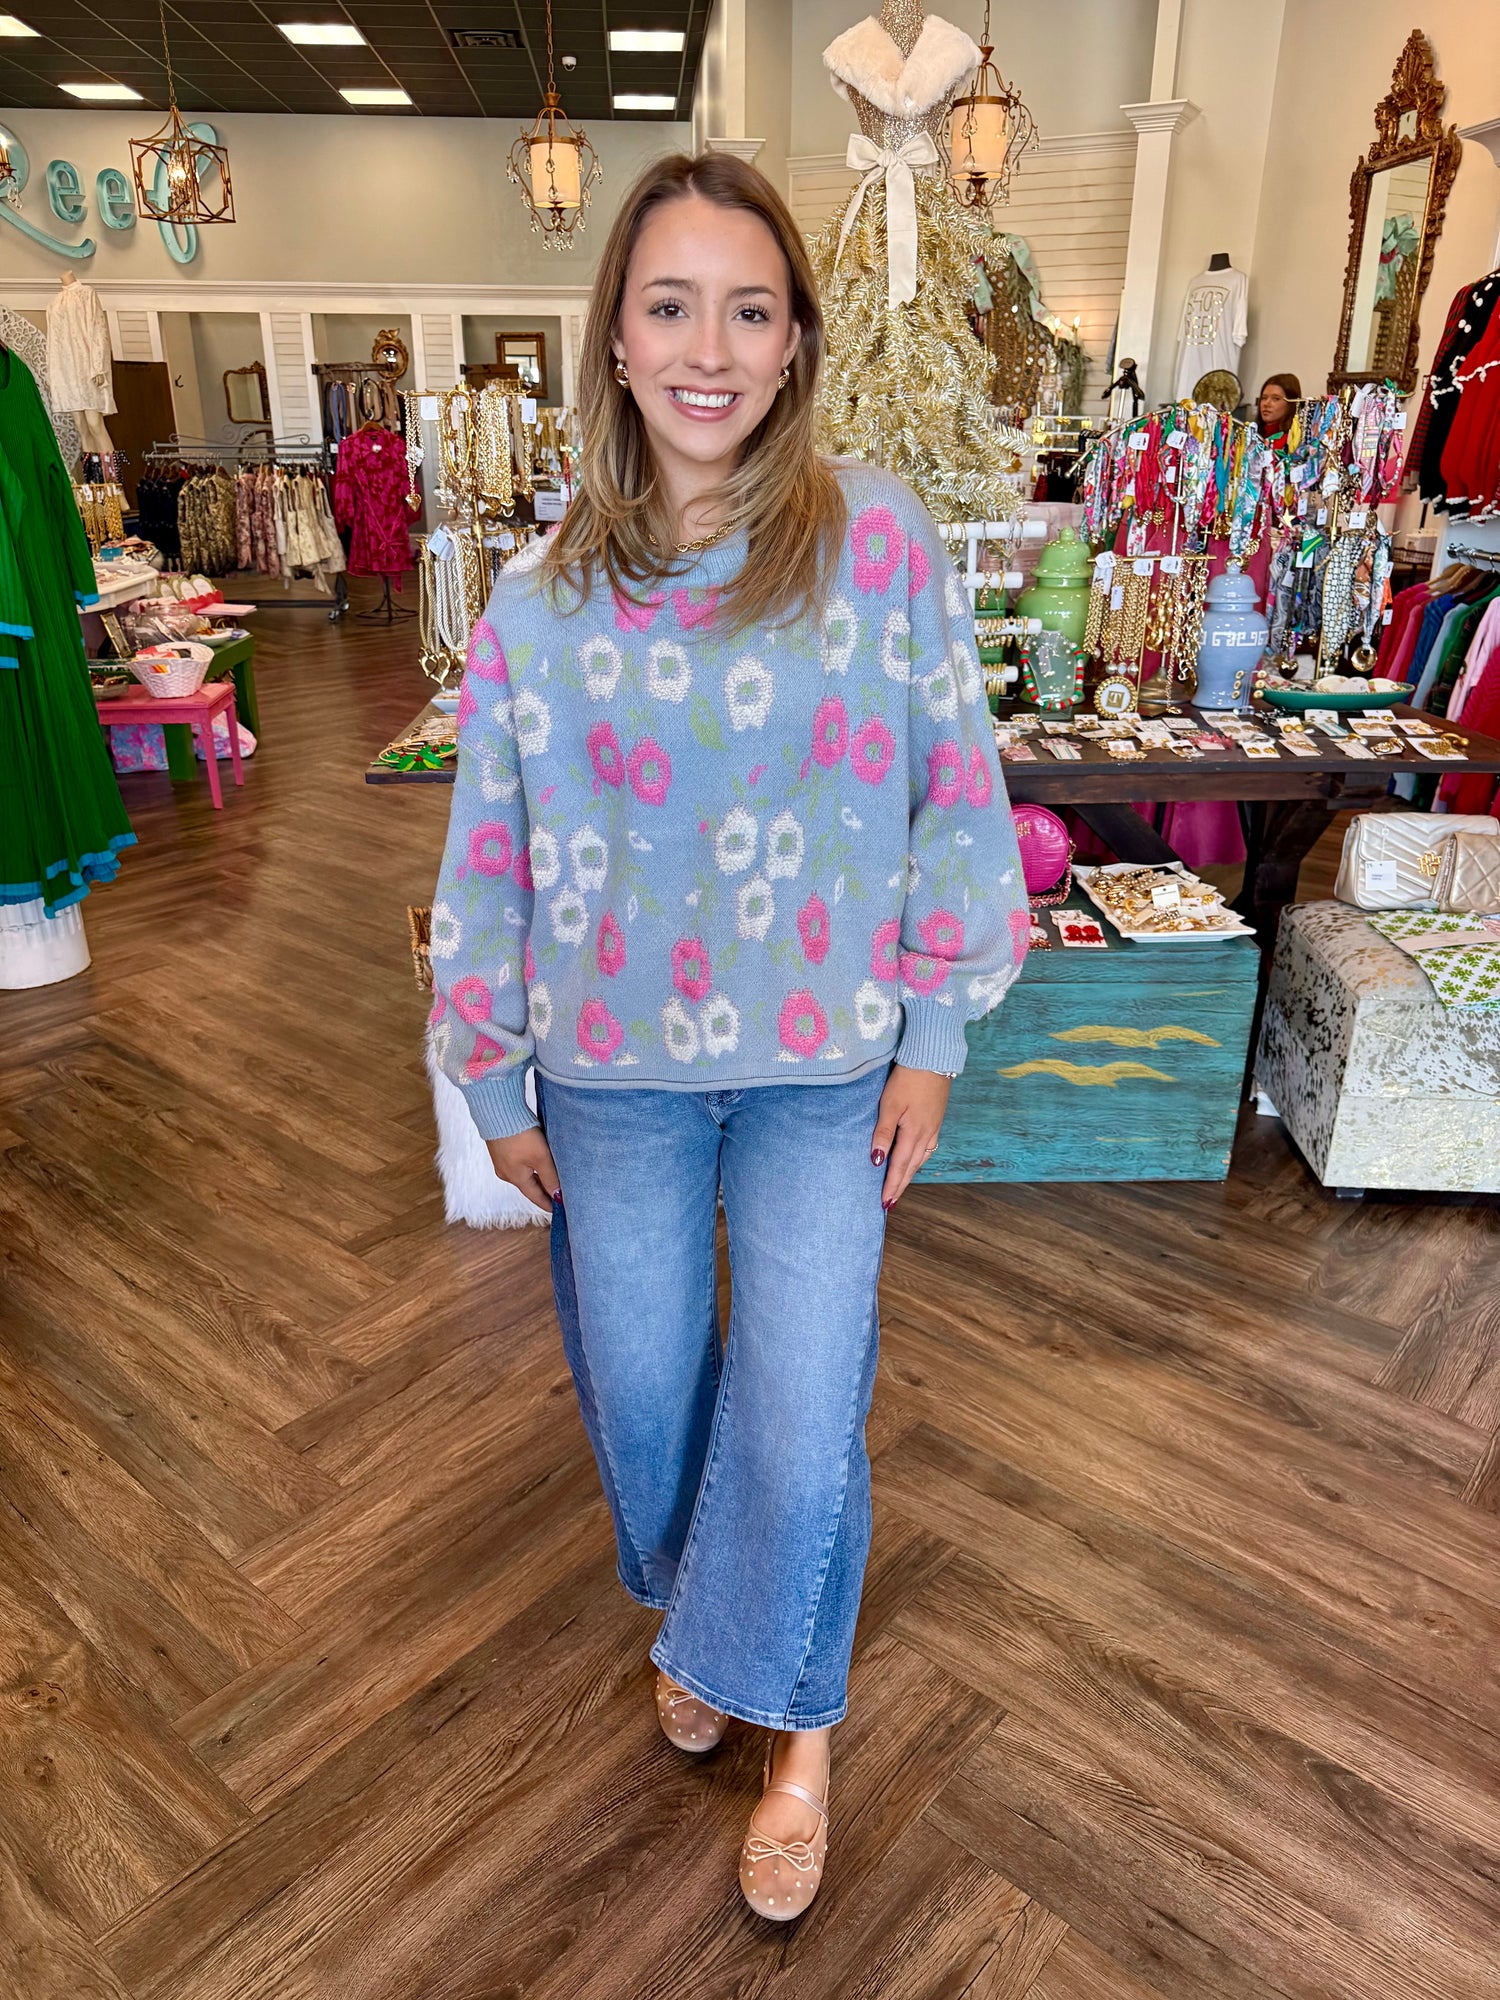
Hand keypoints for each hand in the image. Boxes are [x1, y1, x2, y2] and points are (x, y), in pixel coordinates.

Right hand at [485, 1128, 561, 1214]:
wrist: (498, 1112)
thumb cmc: (520, 1135)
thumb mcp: (541, 1158)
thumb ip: (550, 1178)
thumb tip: (558, 1196)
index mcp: (516, 1178)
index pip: (536, 1197)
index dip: (548, 1203)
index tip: (559, 1210)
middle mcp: (506, 1173)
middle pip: (529, 1186)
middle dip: (544, 1190)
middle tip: (559, 1194)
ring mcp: (502, 1161)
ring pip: (524, 1173)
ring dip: (537, 1176)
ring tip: (551, 1177)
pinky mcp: (501, 1149)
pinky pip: (518, 1162)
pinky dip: (529, 1165)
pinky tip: (537, 1159)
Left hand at [870, 1064, 950, 1209]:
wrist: (933, 1060)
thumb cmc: (908, 1080)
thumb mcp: (891, 1104)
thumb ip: (883, 1132)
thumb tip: (876, 1159)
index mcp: (914, 1133)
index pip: (899, 1166)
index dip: (891, 1185)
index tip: (884, 1203)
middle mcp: (926, 1135)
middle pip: (911, 1167)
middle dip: (900, 1185)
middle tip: (890, 1203)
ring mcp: (933, 1128)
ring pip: (920, 1159)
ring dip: (909, 1175)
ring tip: (900, 1187)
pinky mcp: (936, 1121)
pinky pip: (927, 1149)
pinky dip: (918, 1160)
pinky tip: (914, 1161)